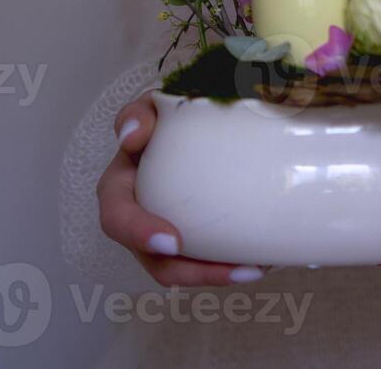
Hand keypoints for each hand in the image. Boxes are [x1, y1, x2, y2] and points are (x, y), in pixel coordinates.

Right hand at [96, 93, 267, 286]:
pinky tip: (263, 258)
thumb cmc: (171, 116)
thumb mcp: (154, 105)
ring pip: (185, 271)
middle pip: (155, 260)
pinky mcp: (194, 241)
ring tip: (256, 268)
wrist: (201, 123)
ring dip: (219, 274)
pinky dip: (231, 264)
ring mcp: (167, 233)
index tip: (172, 240)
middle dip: (191, 272)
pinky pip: (208, 262)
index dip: (138, 233)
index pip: (117, 215)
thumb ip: (140, 113)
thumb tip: (131, 135)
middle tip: (234, 270)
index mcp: (122, 185)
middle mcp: (140, 218)